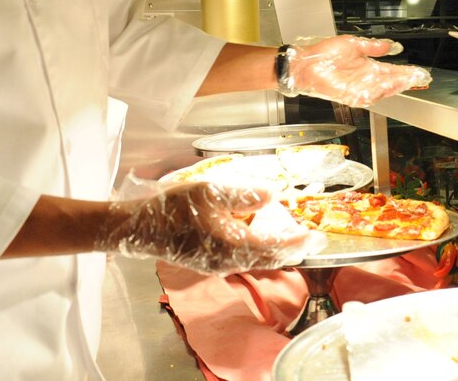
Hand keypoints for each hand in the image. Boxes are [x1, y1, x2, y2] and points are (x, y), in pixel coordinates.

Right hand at [96, 182, 313, 274]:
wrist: (139, 229)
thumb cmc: (173, 209)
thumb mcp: (210, 192)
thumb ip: (244, 195)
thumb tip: (274, 195)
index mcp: (232, 244)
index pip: (275, 245)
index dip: (298, 240)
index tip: (317, 236)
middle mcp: (229, 260)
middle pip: (270, 258)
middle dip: (293, 248)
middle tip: (314, 240)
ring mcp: (219, 265)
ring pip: (258, 260)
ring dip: (278, 250)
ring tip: (295, 239)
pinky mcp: (210, 262)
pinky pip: (245, 259)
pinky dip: (261, 250)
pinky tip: (263, 239)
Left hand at [285, 36, 431, 106]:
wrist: (306, 63)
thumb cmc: (324, 54)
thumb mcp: (353, 44)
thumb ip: (373, 46)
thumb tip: (392, 45)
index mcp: (368, 66)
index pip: (392, 71)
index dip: (406, 72)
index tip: (418, 71)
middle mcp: (366, 79)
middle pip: (390, 82)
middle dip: (405, 80)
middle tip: (418, 78)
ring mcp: (359, 88)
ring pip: (382, 90)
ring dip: (394, 86)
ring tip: (406, 81)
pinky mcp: (350, 96)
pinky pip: (368, 96)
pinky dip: (378, 92)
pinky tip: (388, 87)